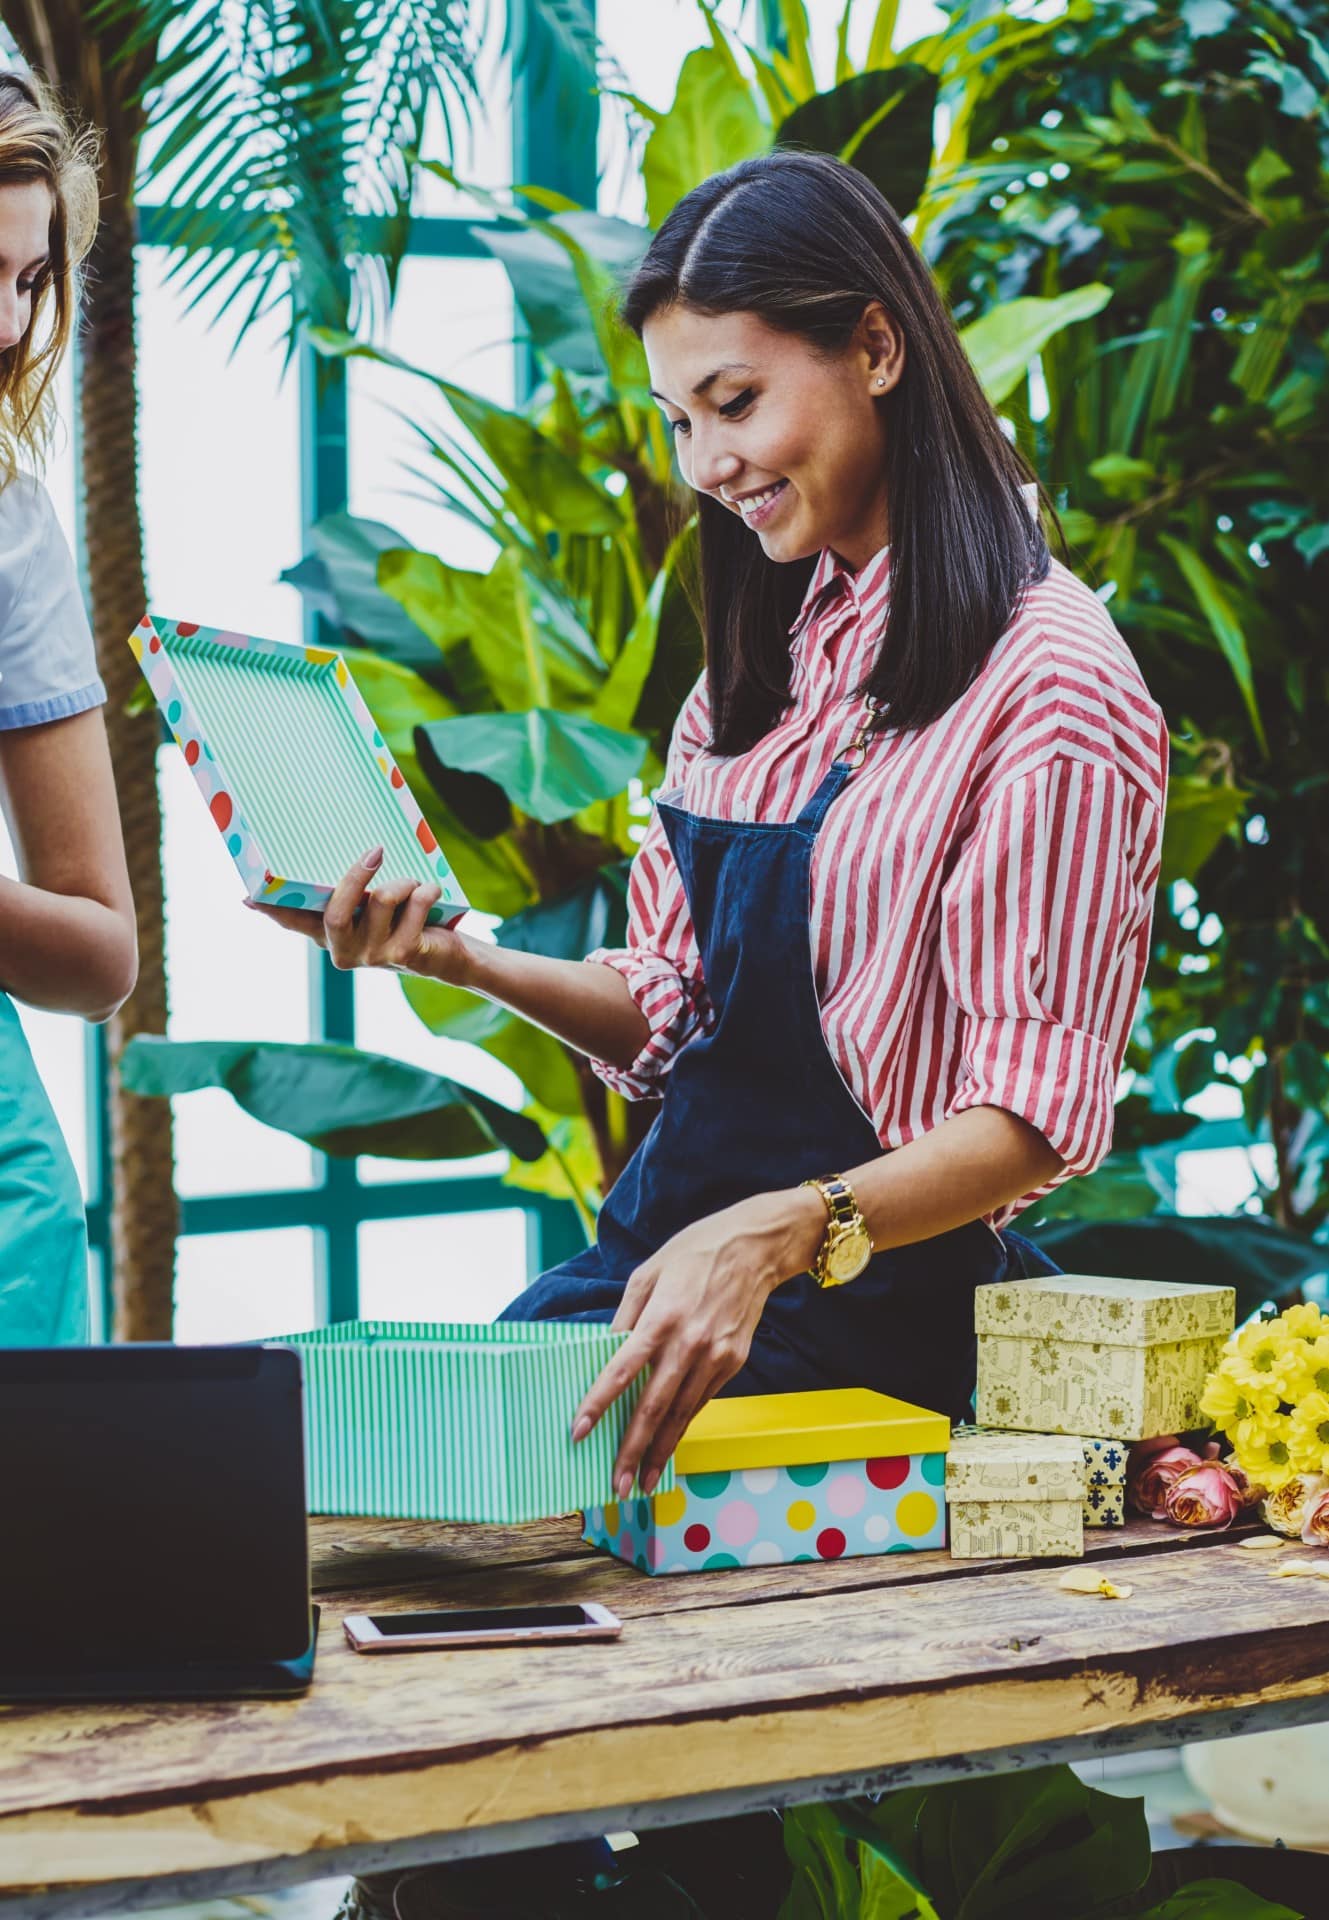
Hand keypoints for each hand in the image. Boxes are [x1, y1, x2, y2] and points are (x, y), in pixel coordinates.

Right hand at [246, 845, 470, 981]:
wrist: (447, 955)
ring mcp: (374, 956)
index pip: (294, 922)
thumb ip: (353, 889)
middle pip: (335, 913)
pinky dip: (427, 889)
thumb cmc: (406, 920)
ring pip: (382, 901)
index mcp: (330, 935)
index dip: (273, 909)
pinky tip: (431, 890)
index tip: (249, 895)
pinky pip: (416, 905)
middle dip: (356, 877)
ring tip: (414, 881)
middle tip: (375, 850)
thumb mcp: (374, 906)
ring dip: (404, 881)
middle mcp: (345, 950)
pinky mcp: (404, 955)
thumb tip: (348, 851)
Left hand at [570, 1188, 825, 1498]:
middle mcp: (689, 1342)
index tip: (578, 1432)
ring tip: (642, 1480)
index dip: (597, 1404)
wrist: (756, 1248)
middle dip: (632, 1450)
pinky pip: (702, 1400)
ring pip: (682, 1414)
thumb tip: (606, 1352)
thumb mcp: (649, 1272)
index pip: (621, 1370)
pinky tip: (668, 1443)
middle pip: (654, 1407)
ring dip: (660, 1450)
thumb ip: (626, 1315)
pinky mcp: (734, 1362)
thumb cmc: (696, 1252)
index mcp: (662, 1316)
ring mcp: (715, 1356)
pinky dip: (683, 1424)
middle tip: (617, 1484)